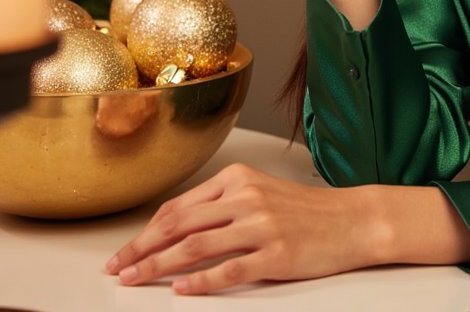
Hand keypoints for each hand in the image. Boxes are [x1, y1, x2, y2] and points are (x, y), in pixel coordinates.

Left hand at [105, 163, 382, 294]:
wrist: (352, 220)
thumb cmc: (306, 210)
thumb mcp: (261, 193)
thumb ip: (222, 205)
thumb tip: (174, 228)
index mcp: (240, 179)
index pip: (180, 206)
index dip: (147, 230)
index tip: (126, 250)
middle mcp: (247, 198)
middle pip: (180, 225)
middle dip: (142, 249)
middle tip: (118, 268)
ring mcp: (261, 226)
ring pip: (196, 247)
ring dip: (159, 266)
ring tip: (136, 280)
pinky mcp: (275, 254)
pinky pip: (228, 270)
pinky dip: (200, 282)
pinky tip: (182, 290)